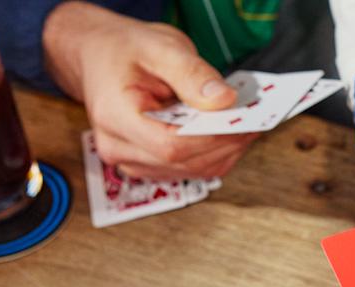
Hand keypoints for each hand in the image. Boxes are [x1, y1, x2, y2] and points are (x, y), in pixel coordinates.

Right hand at [42, 2, 258, 179]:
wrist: (98, 55)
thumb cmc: (123, 50)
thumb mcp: (159, 47)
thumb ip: (191, 74)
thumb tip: (223, 101)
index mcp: (114, 116)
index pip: (170, 145)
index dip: (212, 138)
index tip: (243, 121)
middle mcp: (117, 146)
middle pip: (183, 161)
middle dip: (225, 143)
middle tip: (256, 119)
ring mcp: (131, 160)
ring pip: (190, 170)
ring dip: (224, 151)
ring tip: (246, 123)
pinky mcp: (146, 163)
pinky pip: (188, 169)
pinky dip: (214, 153)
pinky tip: (229, 132)